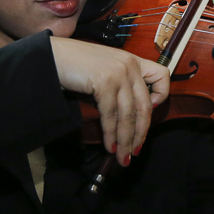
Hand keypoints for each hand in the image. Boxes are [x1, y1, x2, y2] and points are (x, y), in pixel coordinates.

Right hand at [49, 37, 169, 164]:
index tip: (151, 112)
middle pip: (144, 106)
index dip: (161, 96)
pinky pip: (111, 115)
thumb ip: (120, 90)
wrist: (51, 56)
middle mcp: (130, 65)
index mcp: (133, 61)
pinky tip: (110, 146)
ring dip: (125, 140)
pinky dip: (111, 134)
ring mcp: (118, 73)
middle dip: (140, 133)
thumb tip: (128, 122)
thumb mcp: (106, 73)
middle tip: (135, 152)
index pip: (162, 76)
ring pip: (128, 115)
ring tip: (123, 157)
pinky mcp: (105, 82)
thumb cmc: (76, 67)